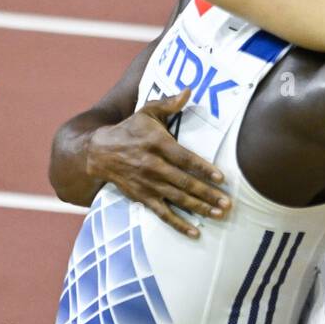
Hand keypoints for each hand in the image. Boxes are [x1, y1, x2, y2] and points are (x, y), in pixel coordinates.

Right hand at [85, 88, 230, 236]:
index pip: (184, 158)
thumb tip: (189, 91)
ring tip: (220, 215)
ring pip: (177, 199)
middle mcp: (152, 166)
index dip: (203, 168)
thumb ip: (168, 103)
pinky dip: (178, 224)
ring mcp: (147, 184)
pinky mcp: (142, 197)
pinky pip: (162, 213)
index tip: (221, 178)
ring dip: (199, 208)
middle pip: (184, 182)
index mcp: (156, 144)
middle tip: (228, 203)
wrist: (97, 152)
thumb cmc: (130, 129)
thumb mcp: (146, 112)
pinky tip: (195, 232)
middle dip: (207, 194)